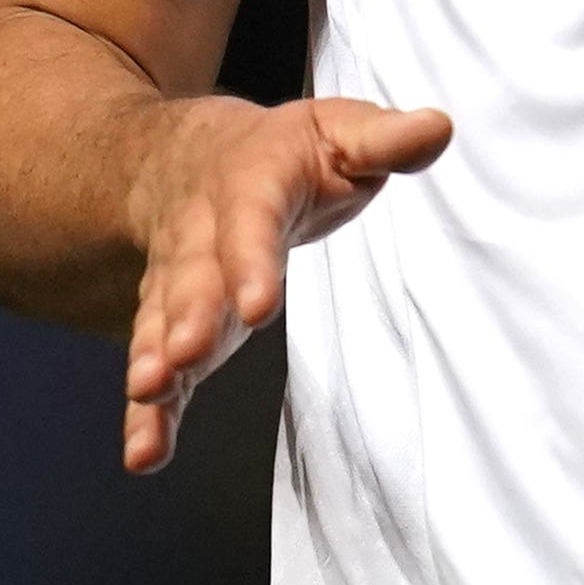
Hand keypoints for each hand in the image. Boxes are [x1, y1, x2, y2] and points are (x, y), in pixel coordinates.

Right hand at [118, 92, 450, 471]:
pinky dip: (148, 415)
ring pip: (159, 325)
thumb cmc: (276, 154)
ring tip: (148, 398)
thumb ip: (380, 138)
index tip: (257, 307)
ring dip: (154, 365)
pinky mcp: (171, 328)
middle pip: (191, 280)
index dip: (251, 263)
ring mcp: (178, 286)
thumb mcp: (333, 129)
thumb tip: (438, 129)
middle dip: (184, 320)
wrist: (180, 157)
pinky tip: (145, 455)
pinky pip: (157, 368)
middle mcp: (200, 239)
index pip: (249, 224)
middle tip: (181, 358)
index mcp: (247, 187)